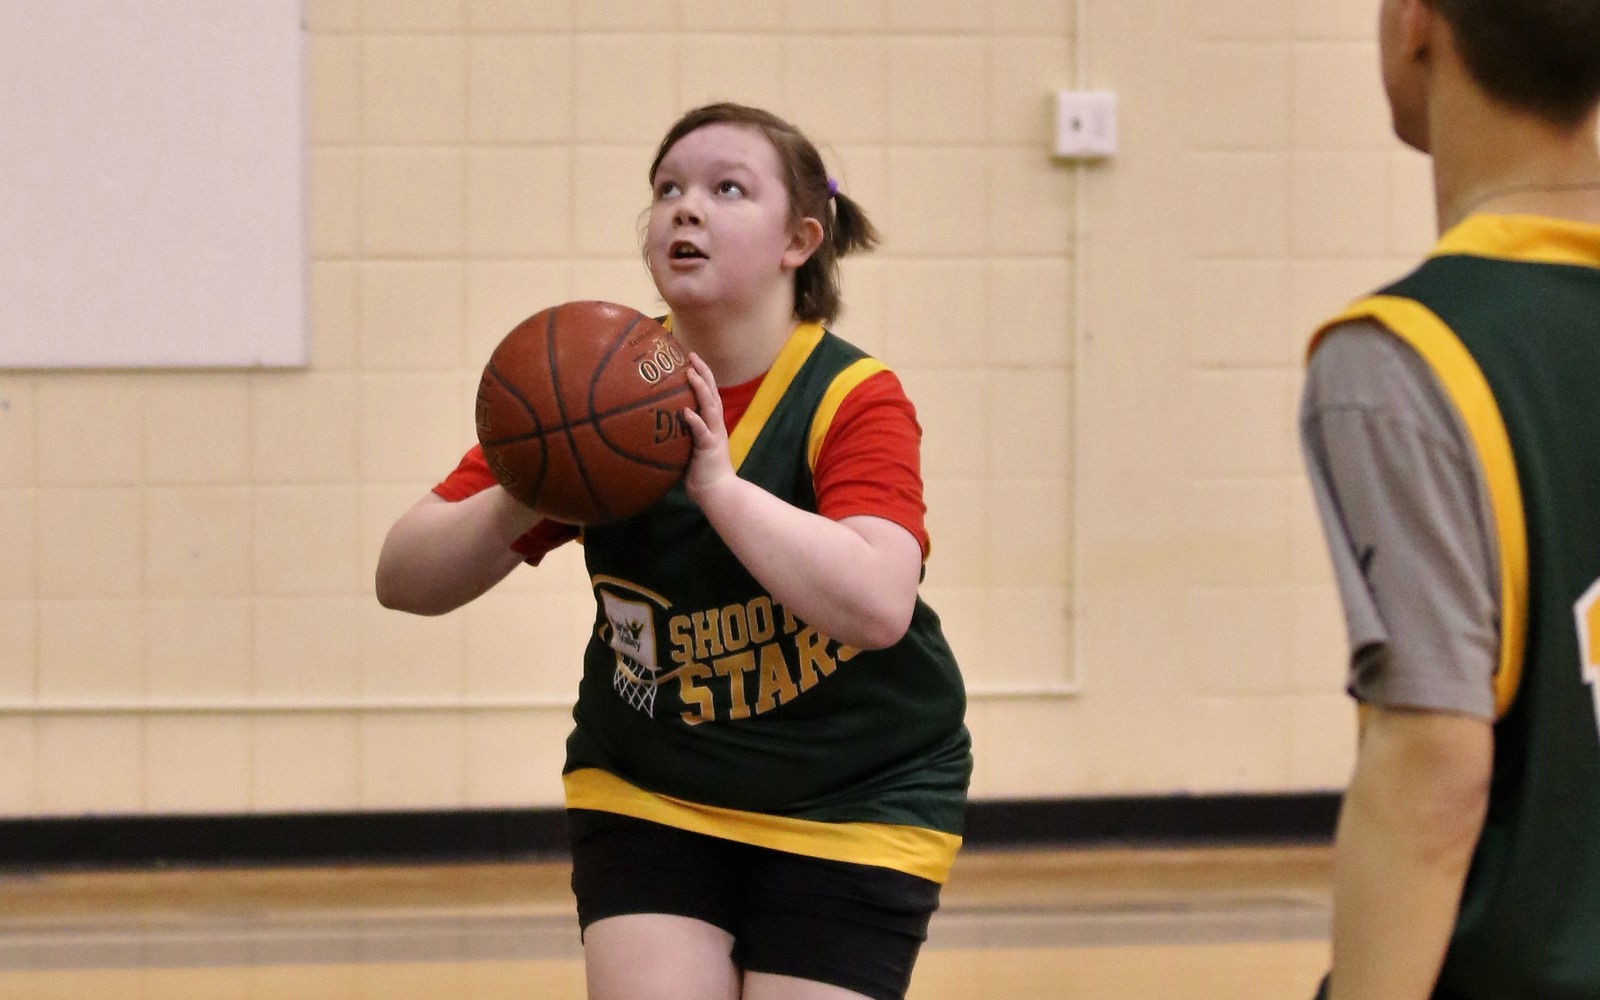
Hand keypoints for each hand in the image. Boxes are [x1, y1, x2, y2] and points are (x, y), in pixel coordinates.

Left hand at [681, 353, 736, 505]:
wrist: (718, 493)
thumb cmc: (701, 474)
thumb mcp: (689, 449)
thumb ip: (680, 435)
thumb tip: (657, 426)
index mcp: (712, 424)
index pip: (709, 394)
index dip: (702, 376)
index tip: (690, 360)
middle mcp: (715, 425)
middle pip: (712, 392)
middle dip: (703, 372)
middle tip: (691, 355)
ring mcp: (714, 435)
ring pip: (710, 406)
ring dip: (701, 389)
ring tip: (690, 374)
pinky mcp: (710, 448)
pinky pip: (702, 432)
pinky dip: (695, 421)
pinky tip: (686, 411)